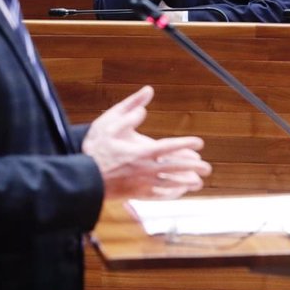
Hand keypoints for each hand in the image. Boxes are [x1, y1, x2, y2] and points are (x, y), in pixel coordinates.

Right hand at [82, 86, 211, 199]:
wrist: (81, 178)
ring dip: (186, 183)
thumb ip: (129, 109)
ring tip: (199, 183)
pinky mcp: (136, 195)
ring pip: (170, 184)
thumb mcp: (108, 123)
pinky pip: (158, 195)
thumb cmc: (95, 149)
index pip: (169, 147)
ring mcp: (141, 184)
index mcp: (141, 151)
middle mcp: (145, 169)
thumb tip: (147, 94)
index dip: (186, 144)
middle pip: (175, 168)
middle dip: (193, 168)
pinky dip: (171, 194)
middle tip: (208, 169)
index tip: (199, 143)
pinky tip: (179, 193)